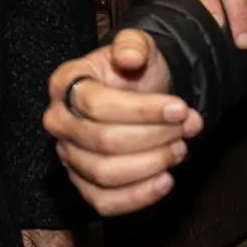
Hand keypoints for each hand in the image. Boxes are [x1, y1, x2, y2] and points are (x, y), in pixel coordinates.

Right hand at [43, 28, 201, 216]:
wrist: (137, 93)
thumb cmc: (134, 70)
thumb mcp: (137, 45)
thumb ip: (133, 45)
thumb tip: (129, 58)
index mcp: (64, 83)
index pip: (97, 104)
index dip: (142, 110)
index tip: (182, 108)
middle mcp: (58, 121)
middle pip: (103, 141)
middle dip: (154, 138)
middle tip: (188, 129)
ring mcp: (67, 155)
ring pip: (104, 174)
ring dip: (150, 165)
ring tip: (180, 149)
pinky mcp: (81, 183)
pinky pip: (103, 202)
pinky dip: (137, 197)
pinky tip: (166, 181)